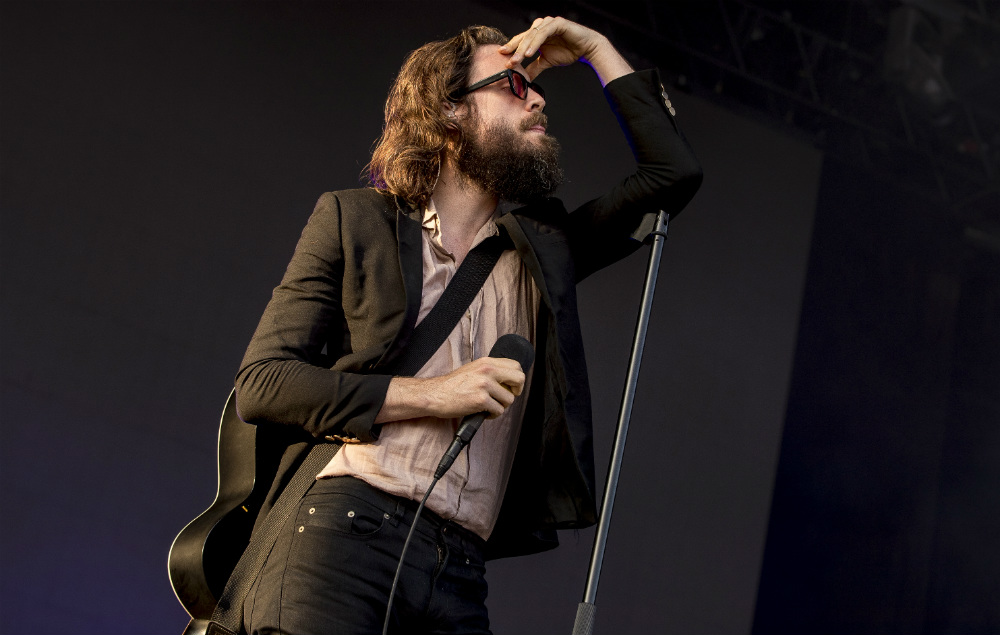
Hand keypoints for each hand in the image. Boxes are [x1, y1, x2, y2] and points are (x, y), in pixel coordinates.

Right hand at [376, 357, 525, 423]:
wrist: (434, 395)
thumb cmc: (453, 385)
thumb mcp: (473, 370)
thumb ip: (491, 371)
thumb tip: (509, 380)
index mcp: (487, 362)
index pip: (516, 365)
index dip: (516, 379)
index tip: (510, 387)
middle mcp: (487, 370)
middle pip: (519, 379)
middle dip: (515, 392)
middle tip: (504, 398)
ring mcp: (484, 385)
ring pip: (509, 399)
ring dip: (500, 406)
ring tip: (487, 406)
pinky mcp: (480, 400)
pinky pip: (499, 410)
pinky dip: (491, 415)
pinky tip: (481, 412)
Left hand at [499, 16, 632, 84]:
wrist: (587, 48)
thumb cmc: (568, 51)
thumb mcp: (546, 62)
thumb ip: (534, 68)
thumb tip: (524, 79)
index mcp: (536, 34)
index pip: (520, 41)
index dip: (511, 49)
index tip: (502, 58)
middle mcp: (540, 27)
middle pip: (523, 37)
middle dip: (514, 50)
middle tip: (507, 61)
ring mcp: (548, 23)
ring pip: (532, 35)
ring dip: (523, 48)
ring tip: (517, 59)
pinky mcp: (557, 23)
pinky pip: (543, 33)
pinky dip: (535, 43)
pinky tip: (529, 53)